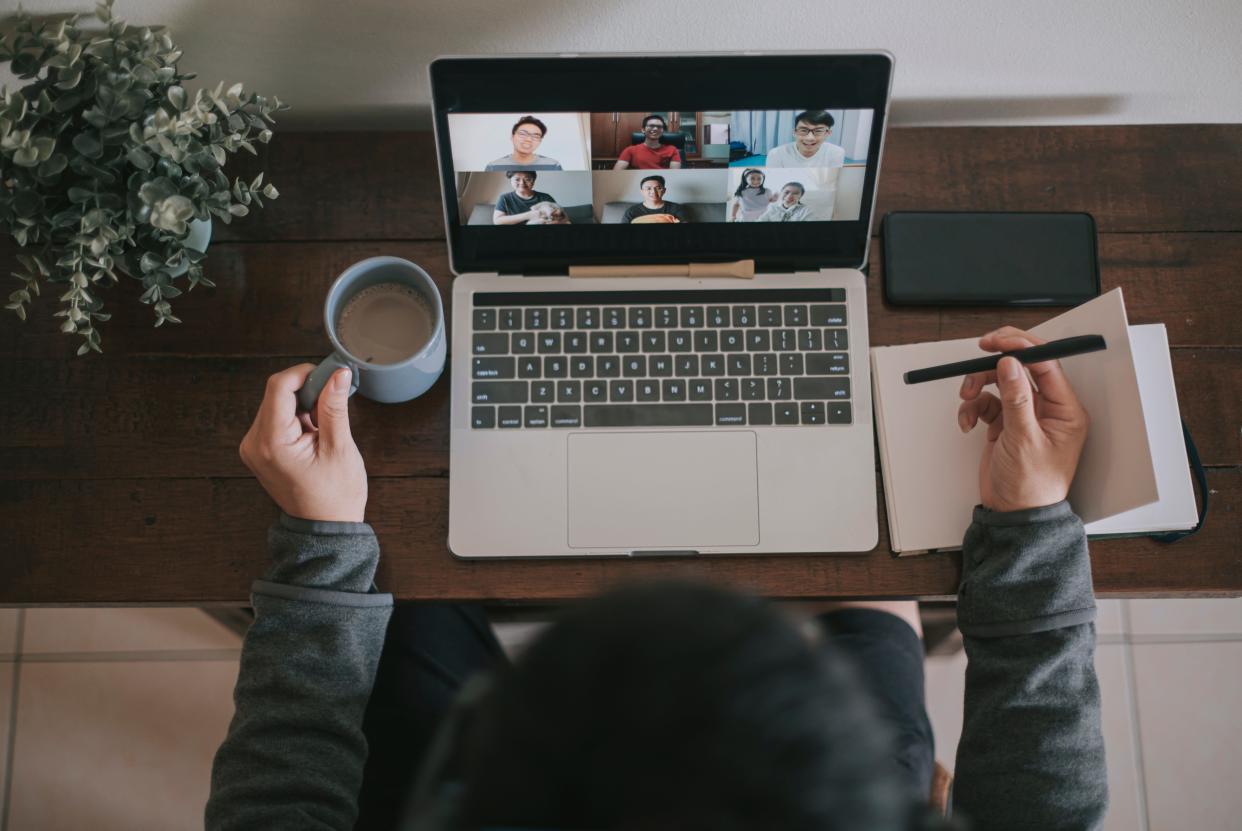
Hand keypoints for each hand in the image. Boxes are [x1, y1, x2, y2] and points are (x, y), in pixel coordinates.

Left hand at [239, 364, 367, 521]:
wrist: (325, 527)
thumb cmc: (335, 496)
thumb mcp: (340, 448)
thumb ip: (334, 407)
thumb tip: (338, 375)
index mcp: (271, 443)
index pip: (278, 387)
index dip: (304, 373)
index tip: (328, 374)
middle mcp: (254, 443)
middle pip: (276, 393)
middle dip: (306, 391)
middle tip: (333, 402)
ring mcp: (253, 447)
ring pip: (276, 403)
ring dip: (302, 405)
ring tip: (323, 427)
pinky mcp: (259, 450)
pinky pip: (276, 418)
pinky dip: (296, 417)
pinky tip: (313, 433)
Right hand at [957, 327, 1088, 512]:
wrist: (1013, 515)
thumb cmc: (1031, 487)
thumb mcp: (1023, 439)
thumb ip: (1016, 398)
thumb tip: (1011, 364)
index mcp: (1065, 410)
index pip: (1047, 364)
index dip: (1023, 347)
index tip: (999, 341)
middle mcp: (1048, 409)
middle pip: (1022, 368)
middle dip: (997, 361)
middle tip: (980, 350)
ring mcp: (1025, 415)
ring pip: (1000, 382)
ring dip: (979, 385)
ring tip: (966, 399)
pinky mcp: (1005, 423)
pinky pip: (986, 402)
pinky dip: (972, 408)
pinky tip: (967, 422)